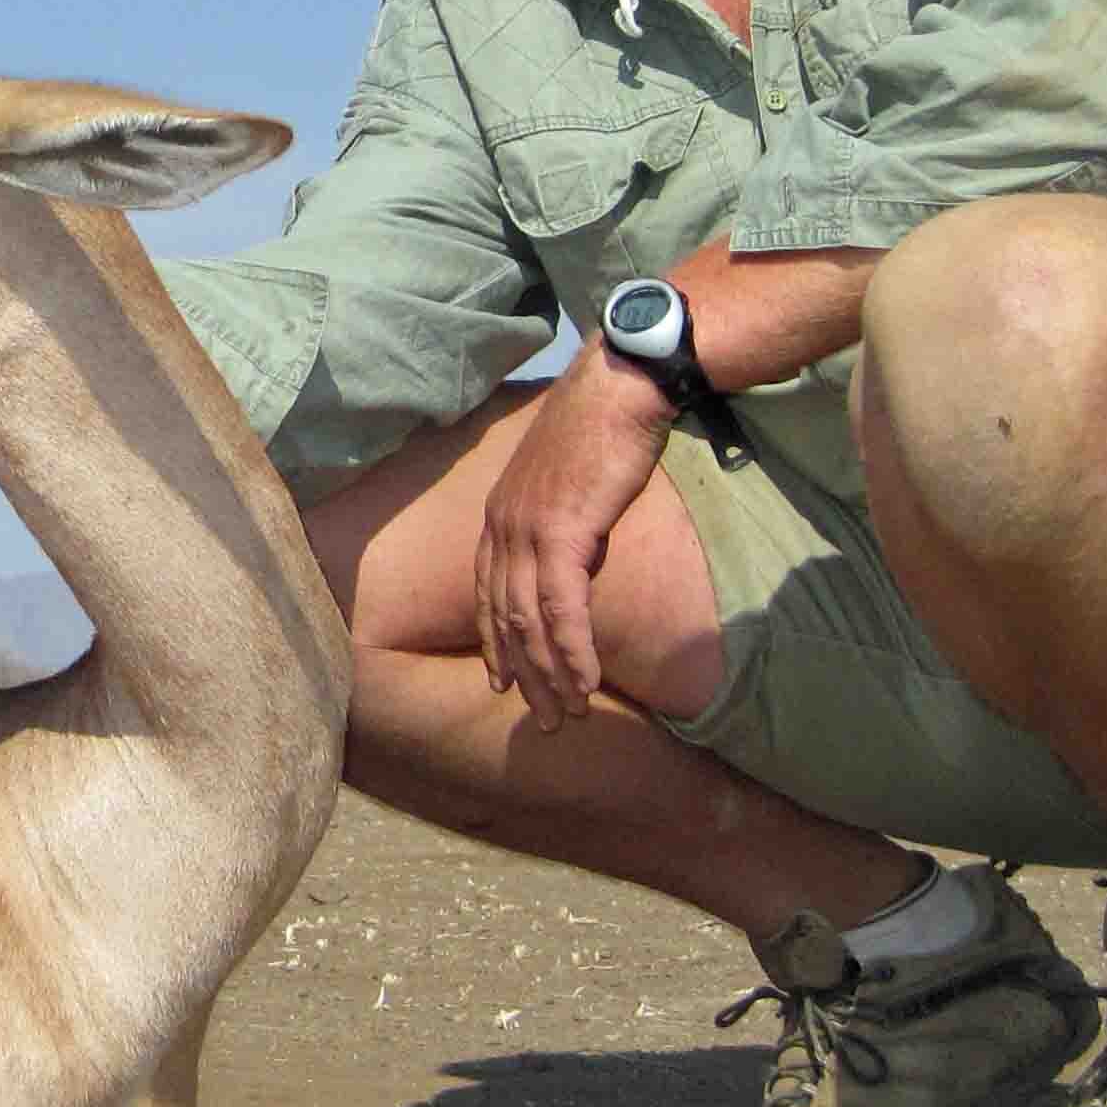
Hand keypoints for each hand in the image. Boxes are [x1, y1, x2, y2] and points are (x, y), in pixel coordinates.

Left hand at [475, 347, 676, 729]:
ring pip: (528, 622)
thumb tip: (579, 552)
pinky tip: (588, 683)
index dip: (493, 641)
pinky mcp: (561, 532)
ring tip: (566, 715)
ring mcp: (526, 529)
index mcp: (501, 513)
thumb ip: (564, 519)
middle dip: (521, 674)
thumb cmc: (605, 426)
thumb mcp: (569, 480)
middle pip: (502, 617)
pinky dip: (572, 650)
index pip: (485, 592)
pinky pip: (561, 608)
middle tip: (541, 719)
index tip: (502, 680)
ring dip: (549, 675)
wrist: (621, 386)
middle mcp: (503, 524)